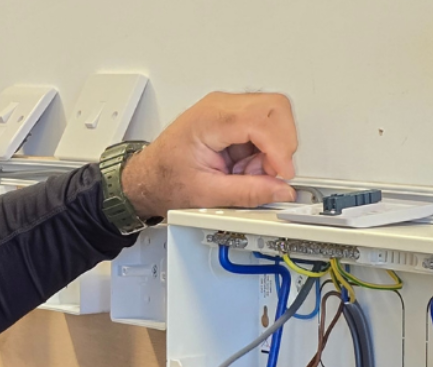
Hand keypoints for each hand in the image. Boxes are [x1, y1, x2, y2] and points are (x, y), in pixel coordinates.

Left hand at [122, 92, 297, 218]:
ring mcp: (229, 109)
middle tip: (270, 173)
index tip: (283, 174)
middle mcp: (221, 106)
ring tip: (249, 173)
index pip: (261, 119)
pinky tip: (245, 168)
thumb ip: (249, 192)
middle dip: (281, 145)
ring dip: (272, 151)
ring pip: (275, 117)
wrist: (149, 178)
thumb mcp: (208, 194)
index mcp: (210, 119)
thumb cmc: (166, 179)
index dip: (279, 149)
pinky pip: (266, 129)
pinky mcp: (235, 119)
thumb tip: (281, 191)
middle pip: (276, 108)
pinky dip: (265, 152)